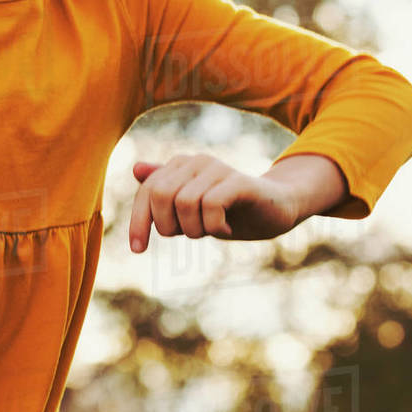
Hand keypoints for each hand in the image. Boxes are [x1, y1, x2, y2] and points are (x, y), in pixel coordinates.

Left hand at [128, 153, 302, 252]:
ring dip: (194, 228)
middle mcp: (196, 161)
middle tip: (192, 234)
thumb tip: (135, 167)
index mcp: (179, 166)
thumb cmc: (230, 209)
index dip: (138, 222)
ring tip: (210, 230)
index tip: (138, 250)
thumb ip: (166, 188)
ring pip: (184, 203)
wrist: (276, 208)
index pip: (146, 192)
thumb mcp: (193, 206)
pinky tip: (226, 229)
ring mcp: (218, 168)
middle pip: (161, 196)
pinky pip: (211, 205)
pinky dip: (214, 226)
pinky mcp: (239, 181)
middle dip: (169, 225)